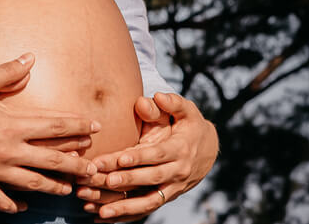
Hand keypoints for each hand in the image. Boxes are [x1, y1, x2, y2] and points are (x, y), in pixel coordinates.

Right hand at [0, 53, 102, 212]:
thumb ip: (4, 72)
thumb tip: (30, 59)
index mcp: (6, 124)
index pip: (52, 126)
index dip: (76, 125)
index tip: (94, 125)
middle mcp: (3, 151)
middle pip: (50, 161)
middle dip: (76, 164)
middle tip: (95, 168)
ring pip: (31, 184)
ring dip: (54, 187)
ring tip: (69, 190)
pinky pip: (0, 200)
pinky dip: (14, 204)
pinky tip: (24, 204)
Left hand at [77, 92, 217, 220]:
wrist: (208, 150)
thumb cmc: (190, 126)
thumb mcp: (187, 110)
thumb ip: (173, 102)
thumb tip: (158, 96)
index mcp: (179, 150)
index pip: (156, 155)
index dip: (138, 157)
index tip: (120, 159)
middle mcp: (176, 172)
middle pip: (150, 178)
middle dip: (127, 180)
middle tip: (104, 180)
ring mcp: (172, 188)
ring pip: (148, 200)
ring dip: (125, 206)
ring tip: (101, 210)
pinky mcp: (165, 196)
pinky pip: (146, 208)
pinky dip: (126, 215)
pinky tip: (102, 218)